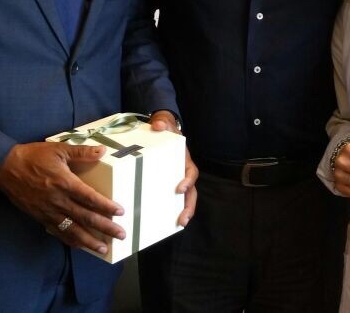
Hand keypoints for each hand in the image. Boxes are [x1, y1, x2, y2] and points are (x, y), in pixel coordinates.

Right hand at [0, 141, 124, 254]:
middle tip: (120, 235)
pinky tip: (80, 246)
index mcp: (64, 182)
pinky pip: (57, 232)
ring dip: (89, 240)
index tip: (120, 212)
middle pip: (85, 217)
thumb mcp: (58, 149)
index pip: (90, 198)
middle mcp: (58, 200)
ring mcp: (48, 211)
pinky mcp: (40, 217)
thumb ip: (81, 152)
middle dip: (104, 227)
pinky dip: (70, 240)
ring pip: (72, 229)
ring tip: (103, 248)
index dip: (106, 206)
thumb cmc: (33, 156)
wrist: (5, 168)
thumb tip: (102, 151)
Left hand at [149, 111, 196, 226]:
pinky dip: (170, 209)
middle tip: (183, 219)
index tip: (180, 189)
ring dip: (183, 212)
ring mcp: (175, 179)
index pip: (191, 172)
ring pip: (184, 198)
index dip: (188, 181)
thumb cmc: (164, 128)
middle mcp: (182, 172)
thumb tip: (158, 126)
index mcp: (184, 160)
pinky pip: (171, 198)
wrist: (159, 129)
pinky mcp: (166, 183)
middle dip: (189, 206)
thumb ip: (162, 123)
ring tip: (179, 224)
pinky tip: (164, 221)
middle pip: (191, 192)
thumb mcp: (164, 123)